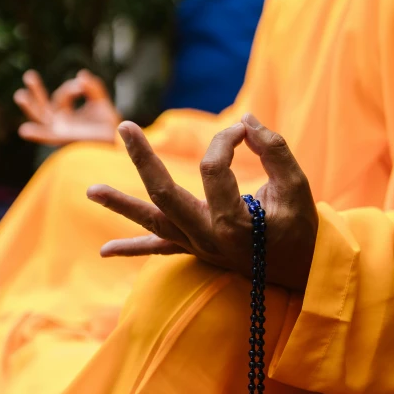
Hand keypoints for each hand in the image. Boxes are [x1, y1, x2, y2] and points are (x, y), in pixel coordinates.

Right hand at [14, 69, 120, 144]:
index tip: (81, 85)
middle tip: (29, 75)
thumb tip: (81, 74)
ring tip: (20, 95)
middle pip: (42, 107)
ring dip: (29, 107)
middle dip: (36, 91)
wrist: (117, 142)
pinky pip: (47, 137)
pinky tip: (24, 130)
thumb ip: (93, 88)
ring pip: (40, 119)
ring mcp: (60, 132)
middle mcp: (60, 124)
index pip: (61, 97)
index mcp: (67, 116)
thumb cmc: (109, 127)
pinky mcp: (64, 141)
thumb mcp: (101, 103)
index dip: (69, 89)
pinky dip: (37, 134)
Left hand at [87, 113, 317, 291]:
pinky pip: (160, 250)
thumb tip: (246, 121)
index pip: (214, 168)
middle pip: (165, 194)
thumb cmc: (302, 229)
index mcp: (233, 223)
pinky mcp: (196, 251)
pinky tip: (104, 251)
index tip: (244, 130)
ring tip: (90, 190)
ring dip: (121, 206)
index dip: (227, 140)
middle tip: (124, 128)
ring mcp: (198, 247)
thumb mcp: (298, 187)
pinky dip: (131, 248)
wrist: (302, 272)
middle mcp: (207, 238)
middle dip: (143, 159)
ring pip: (153, 223)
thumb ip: (275, 151)